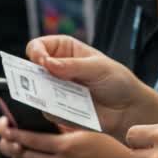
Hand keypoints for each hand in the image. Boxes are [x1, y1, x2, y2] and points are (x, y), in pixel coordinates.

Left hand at [0, 116, 143, 157]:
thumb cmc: (111, 145)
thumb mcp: (88, 129)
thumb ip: (64, 124)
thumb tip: (42, 116)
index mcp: (67, 147)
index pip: (31, 140)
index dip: (14, 133)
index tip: (5, 126)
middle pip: (25, 156)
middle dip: (11, 145)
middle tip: (5, 135)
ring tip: (12, 146)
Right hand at [25, 36, 146, 137]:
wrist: (128, 109)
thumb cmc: (116, 81)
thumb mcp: (98, 68)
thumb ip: (73, 66)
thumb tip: (47, 63)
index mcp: (63, 50)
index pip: (38, 46)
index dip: (36, 52)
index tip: (43, 62)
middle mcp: (54, 69)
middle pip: (30, 68)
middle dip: (31, 75)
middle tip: (40, 81)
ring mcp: (54, 90)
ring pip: (35, 91)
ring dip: (42, 94)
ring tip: (57, 97)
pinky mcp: (57, 110)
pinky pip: (47, 111)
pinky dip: (55, 111)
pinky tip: (71, 110)